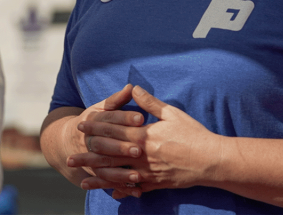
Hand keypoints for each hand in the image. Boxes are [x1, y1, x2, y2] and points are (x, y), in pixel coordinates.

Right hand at [66, 84, 145, 197]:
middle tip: (138, 149)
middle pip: (105, 143)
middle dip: (121, 146)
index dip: (124, 118)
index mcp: (93, 120)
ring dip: (120, 172)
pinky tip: (136, 190)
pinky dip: (121, 186)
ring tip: (138, 175)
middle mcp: (89, 139)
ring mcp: (90, 157)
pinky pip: (107, 181)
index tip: (141, 118)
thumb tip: (131, 86)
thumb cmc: (95, 121)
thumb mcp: (102, 107)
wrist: (68, 141)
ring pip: (104, 165)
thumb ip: (117, 100)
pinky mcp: (95, 172)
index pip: (109, 118)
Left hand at [71, 85, 224, 196]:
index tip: (81, 127)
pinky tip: (109, 193)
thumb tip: (133, 88)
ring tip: (81, 178)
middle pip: (109, 156)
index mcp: (144, 136)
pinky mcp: (155, 183)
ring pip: (117, 175)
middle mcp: (142, 156)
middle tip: (71, 157)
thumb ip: (149, 103)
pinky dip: (120, 190)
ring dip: (98, 177)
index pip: (114, 132)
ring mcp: (147, 172)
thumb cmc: (193, 134)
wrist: (211, 160)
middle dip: (89, 156)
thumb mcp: (172, 113)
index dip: (96, 129)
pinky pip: (133, 188)